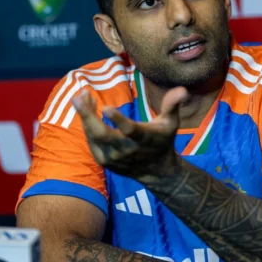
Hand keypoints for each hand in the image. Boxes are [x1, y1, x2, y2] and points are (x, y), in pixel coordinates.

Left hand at [72, 86, 188, 179]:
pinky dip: (86, 124)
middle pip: (102, 134)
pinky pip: (91, 140)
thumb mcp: (171, 123)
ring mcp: (112, 157)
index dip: (118, 120)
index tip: (106, 107)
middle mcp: (126, 150)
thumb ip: (172, 106)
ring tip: (82, 96)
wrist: (155, 171)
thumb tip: (182, 89)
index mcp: (143, 139)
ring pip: (93, 136)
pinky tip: (86, 108)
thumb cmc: (162, 141)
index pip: (129, 131)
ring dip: (85, 115)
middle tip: (78, 97)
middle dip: (88, 116)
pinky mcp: (103, 160)